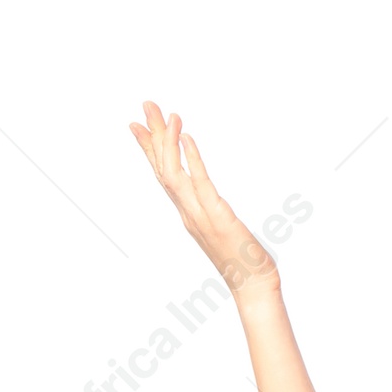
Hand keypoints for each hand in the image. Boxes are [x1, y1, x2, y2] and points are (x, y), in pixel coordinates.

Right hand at [128, 99, 279, 302]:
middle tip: (146, 104)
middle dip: (152, 135)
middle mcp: (188, 212)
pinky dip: (192, 157)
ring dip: (167, 141)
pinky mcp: (216, 216)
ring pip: (173, 172)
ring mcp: (199, 215)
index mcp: (188, 213)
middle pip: (162, 167)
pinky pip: (200, 182)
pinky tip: (186, 136)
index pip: (163, 175)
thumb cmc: (244, 263)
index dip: (149, 149)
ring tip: (165, 113)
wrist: (253, 287)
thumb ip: (213, 212)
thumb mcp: (222, 230)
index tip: (138, 125)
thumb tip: (213, 202)